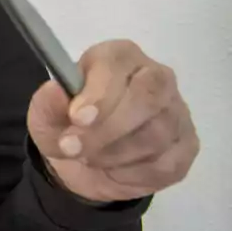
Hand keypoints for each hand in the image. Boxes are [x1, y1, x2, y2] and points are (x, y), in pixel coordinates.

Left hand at [27, 40, 198, 202]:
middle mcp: (156, 77)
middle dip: (107, 128)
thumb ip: (48, 102)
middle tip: (73, 148)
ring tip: (88, 157)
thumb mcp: (45, 114)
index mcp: (119, 57)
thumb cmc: (67, 124)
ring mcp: (177, 112)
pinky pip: (165, 163)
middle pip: (147, 97)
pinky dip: (131, 173)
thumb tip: (56, 91)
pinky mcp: (186, 146)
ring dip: (113, 154)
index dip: (100, 94)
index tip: (76, 118)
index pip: (118, 65)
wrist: (85, 160)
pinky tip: (113, 169)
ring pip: (155, 134)